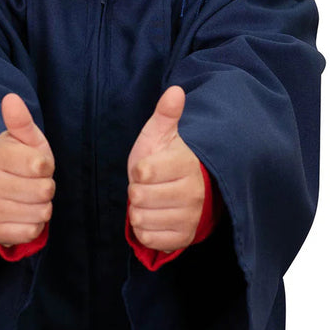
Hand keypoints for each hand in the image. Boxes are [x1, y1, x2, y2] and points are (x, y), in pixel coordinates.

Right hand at [0, 94, 54, 247]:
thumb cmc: (13, 160)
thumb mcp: (21, 139)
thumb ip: (21, 121)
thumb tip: (11, 99)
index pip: (40, 165)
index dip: (45, 165)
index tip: (34, 164)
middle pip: (45, 191)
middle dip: (45, 186)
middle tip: (31, 182)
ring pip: (41, 213)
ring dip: (41, 206)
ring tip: (27, 197)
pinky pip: (31, 232)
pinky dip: (33, 224)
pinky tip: (22, 213)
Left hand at [127, 86, 203, 253]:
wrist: (186, 190)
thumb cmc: (167, 159)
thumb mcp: (161, 135)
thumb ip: (166, 114)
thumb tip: (175, 90)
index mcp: (186, 165)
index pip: (143, 172)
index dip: (138, 171)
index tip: (148, 168)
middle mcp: (192, 193)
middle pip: (139, 197)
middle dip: (137, 191)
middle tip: (149, 186)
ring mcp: (190, 218)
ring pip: (141, 219)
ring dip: (139, 210)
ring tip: (152, 201)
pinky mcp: (183, 238)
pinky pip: (148, 238)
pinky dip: (144, 230)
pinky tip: (154, 217)